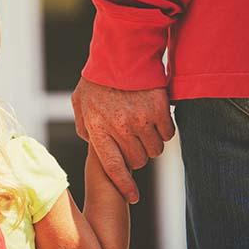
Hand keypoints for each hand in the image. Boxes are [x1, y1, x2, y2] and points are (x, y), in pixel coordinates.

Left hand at [71, 78, 174, 202]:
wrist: (122, 50)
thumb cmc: (98, 77)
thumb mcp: (80, 102)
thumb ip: (84, 126)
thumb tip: (91, 143)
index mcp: (98, 129)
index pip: (113, 168)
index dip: (124, 186)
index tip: (134, 198)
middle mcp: (120, 128)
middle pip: (137, 161)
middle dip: (137, 156)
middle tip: (134, 142)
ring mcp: (141, 119)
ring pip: (155, 150)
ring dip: (152, 143)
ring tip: (144, 127)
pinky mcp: (159, 109)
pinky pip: (168, 134)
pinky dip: (165, 130)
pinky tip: (157, 118)